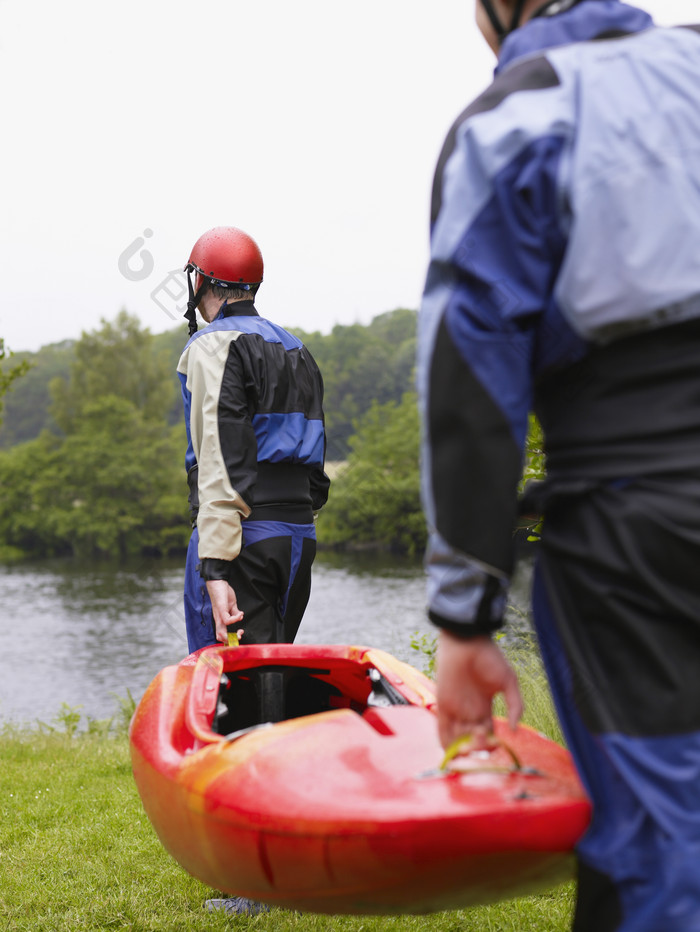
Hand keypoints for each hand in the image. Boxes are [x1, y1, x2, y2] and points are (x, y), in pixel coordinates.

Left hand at [206, 579, 244, 644]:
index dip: (230, 639)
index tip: (239, 634)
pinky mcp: (221, 609)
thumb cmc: (223, 593)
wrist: (217, 583)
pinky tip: (240, 613)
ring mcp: (219, 615)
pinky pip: (227, 620)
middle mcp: (218, 619)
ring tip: (241, 626)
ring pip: (221, 632)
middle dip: (231, 640)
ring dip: (233, 633)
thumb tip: (240, 617)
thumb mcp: (231, 605)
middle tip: (240, 635)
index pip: (221, 634)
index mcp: (220, 619)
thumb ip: (235, 612)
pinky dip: (235, 619)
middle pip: (220, 636)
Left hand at [436, 630, 522, 749]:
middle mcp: (470, 711)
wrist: (467, 642)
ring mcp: (456, 709)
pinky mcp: (443, 704)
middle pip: (473, 739)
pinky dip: (446, 742)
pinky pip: (442, 728)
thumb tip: (515, 730)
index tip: (496, 745)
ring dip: (463, 748)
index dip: (492, 744)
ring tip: (470, 748)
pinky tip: (452, 751)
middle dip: (478, 748)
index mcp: (486, 707)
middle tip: (482, 743)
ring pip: (458, 738)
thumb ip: (516, 705)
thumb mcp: (508, 682)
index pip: (489, 734)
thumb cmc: (489, 658)